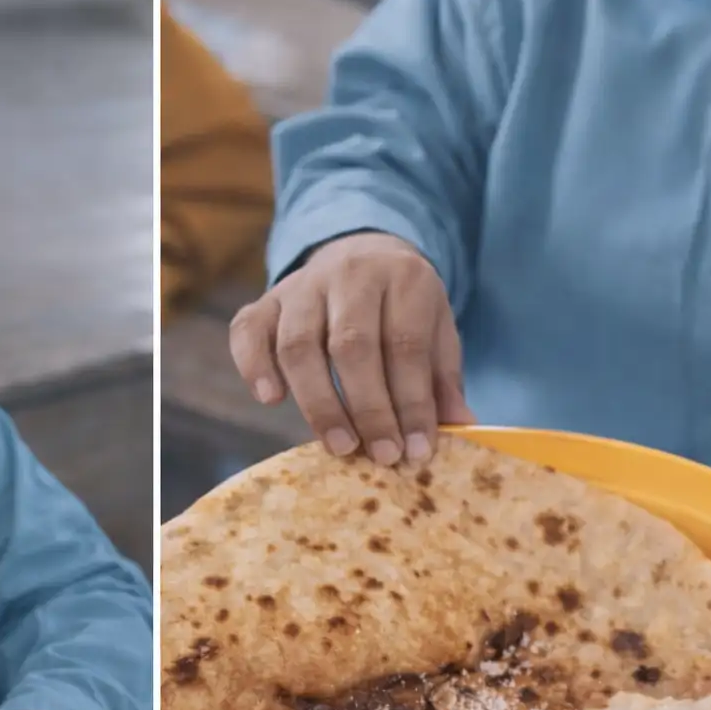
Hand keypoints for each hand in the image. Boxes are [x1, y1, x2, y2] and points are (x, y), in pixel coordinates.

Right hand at [229, 231, 474, 465]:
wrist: (362, 254)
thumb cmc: (403, 307)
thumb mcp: (437, 329)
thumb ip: (443, 377)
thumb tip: (462, 427)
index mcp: (403, 277)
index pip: (405, 344)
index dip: (412, 402)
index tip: (417, 450)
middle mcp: (350, 275)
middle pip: (351, 345)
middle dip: (367, 407)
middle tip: (381, 455)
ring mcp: (302, 286)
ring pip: (299, 343)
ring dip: (318, 402)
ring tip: (339, 445)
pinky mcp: (267, 300)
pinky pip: (248, 330)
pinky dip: (254, 365)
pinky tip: (271, 399)